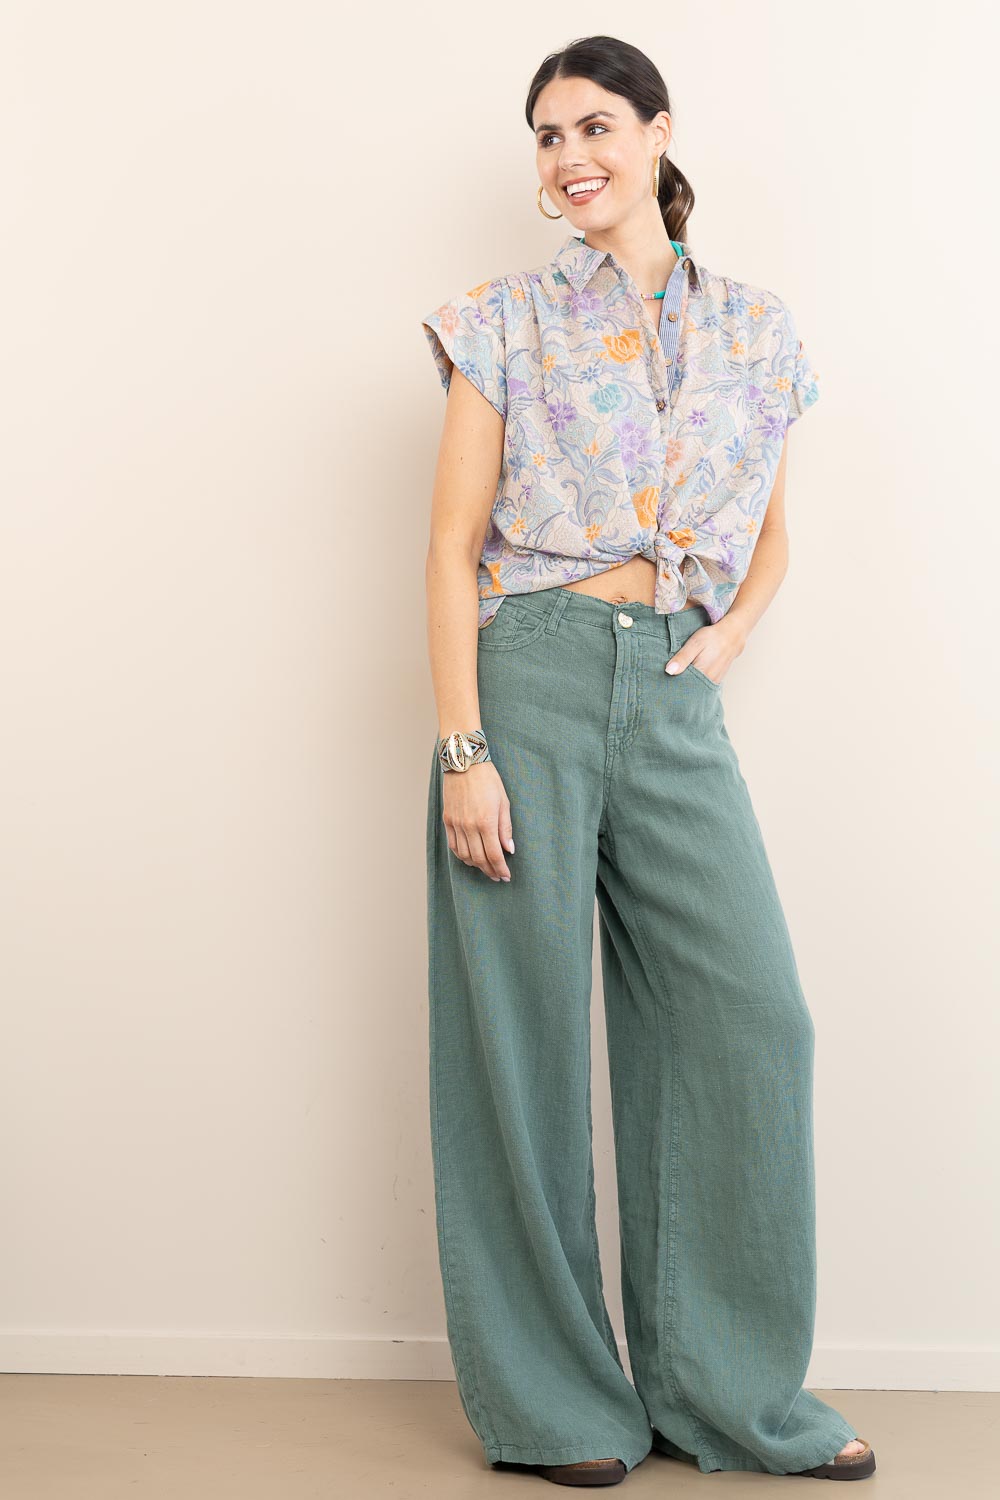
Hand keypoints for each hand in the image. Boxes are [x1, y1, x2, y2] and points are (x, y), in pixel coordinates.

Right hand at [441, 760, 514, 881]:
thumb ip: (505, 828)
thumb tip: (510, 849)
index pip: (494, 855)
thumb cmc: (488, 780)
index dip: (501, 869)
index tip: (506, 876)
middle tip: (497, 876)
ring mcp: (456, 824)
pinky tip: (470, 857)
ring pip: (464, 855)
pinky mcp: (448, 820)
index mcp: (486, 822)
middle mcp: (469, 826)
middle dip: (490, 871)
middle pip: (479, 859)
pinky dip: (462, 856)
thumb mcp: (504, 802)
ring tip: (485, 868)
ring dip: (476, 866)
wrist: (464, 763)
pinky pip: (453, 845)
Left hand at [664, 616, 745, 684]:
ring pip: (696, 688)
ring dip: (686, 685)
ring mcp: (713, 682)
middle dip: (678, 687)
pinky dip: (694, 683)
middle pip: (688, 690)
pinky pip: (702, 686)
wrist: (732, 636)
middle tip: (666, 683)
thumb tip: (669, 671)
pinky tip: (688, 678)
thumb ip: (682, 658)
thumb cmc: (712, 637)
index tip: (662, 683)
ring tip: (677, 679)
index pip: (681, 685)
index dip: (671, 685)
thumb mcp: (695, 643)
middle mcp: (708, 681)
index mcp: (701, 672)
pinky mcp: (716, 680)